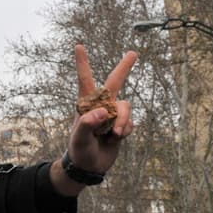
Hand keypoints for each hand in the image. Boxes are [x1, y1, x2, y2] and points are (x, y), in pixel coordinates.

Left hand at [51, 45, 135, 195]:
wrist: (89, 167)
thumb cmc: (79, 150)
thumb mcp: (79, 138)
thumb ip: (88, 124)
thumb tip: (104, 111)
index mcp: (86, 104)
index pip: (85, 80)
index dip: (83, 63)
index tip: (79, 46)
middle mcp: (100, 106)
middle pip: (115, 82)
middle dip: (124, 67)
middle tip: (133, 52)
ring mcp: (112, 115)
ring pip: (125, 107)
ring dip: (122, 121)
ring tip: (114, 135)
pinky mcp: (121, 126)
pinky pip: (130, 122)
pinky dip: (126, 130)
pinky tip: (116, 139)